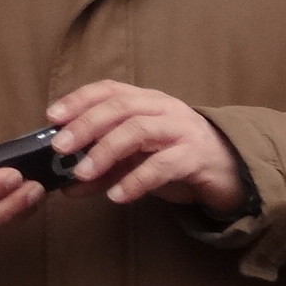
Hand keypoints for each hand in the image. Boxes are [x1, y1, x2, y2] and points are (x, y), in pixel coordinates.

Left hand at [49, 81, 249, 215]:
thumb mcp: (137, 161)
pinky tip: (118, 195)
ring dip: (105, 151)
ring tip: (82, 174)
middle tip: (60, 148)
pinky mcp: (197, 157)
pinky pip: (164, 165)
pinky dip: (137, 180)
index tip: (52, 117)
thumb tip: (66, 185)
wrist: (233, 172)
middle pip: (119, 107)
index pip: (108, 90)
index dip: (78, 100)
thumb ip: (104, 169)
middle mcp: (163, 108)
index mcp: (146, 100)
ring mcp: (182, 130)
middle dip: (85, 126)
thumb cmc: (178, 160)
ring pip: (139, 130)